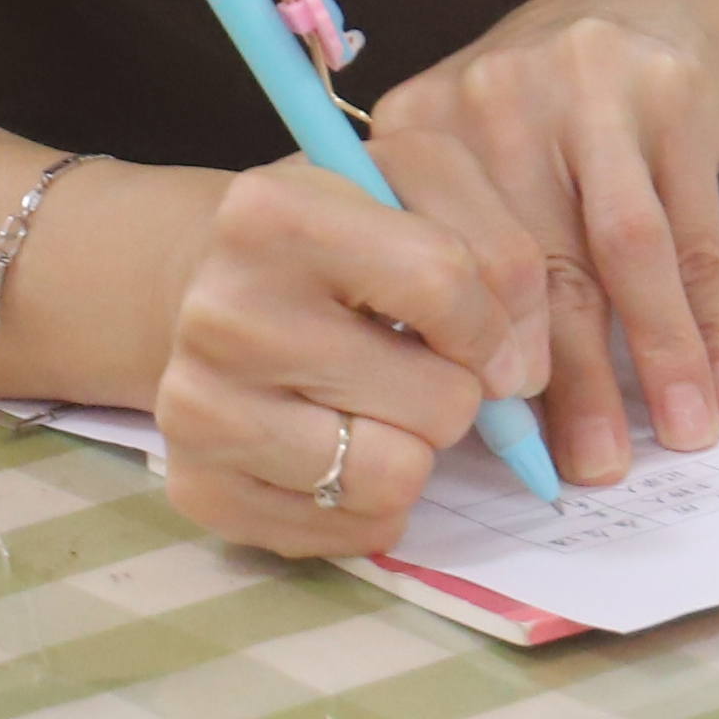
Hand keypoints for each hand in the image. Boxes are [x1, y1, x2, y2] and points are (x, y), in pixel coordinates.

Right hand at [152, 159, 541, 558]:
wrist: (214, 288)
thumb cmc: (340, 234)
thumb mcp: (419, 188)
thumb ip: (501, 255)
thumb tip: (521, 376)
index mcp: (271, 214)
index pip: (443, 282)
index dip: (494, 321)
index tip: (491, 334)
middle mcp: (219, 314)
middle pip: (440, 400)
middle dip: (458, 388)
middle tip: (416, 364)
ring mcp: (197, 410)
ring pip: (398, 476)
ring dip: (418, 447)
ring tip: (380, 403)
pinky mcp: (199, 490)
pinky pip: (354, 530)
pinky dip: (377, 501)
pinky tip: (347, 446)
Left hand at [363, 0, 718, 484]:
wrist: (641, 14)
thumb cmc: (537, 129)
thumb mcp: (472, 174)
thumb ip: (459, 274)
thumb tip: (475, 420)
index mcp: (419, 128)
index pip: (446, 260)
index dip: (481, 351)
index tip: (511, 436)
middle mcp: (498, 95)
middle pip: (540, 260)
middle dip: (577, 377)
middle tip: (598, 466)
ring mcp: (593, 84)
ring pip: (628, 249)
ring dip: (660, 353)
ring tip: (681, 436)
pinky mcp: (677, 91)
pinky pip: (698, 228)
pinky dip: (713, 315)